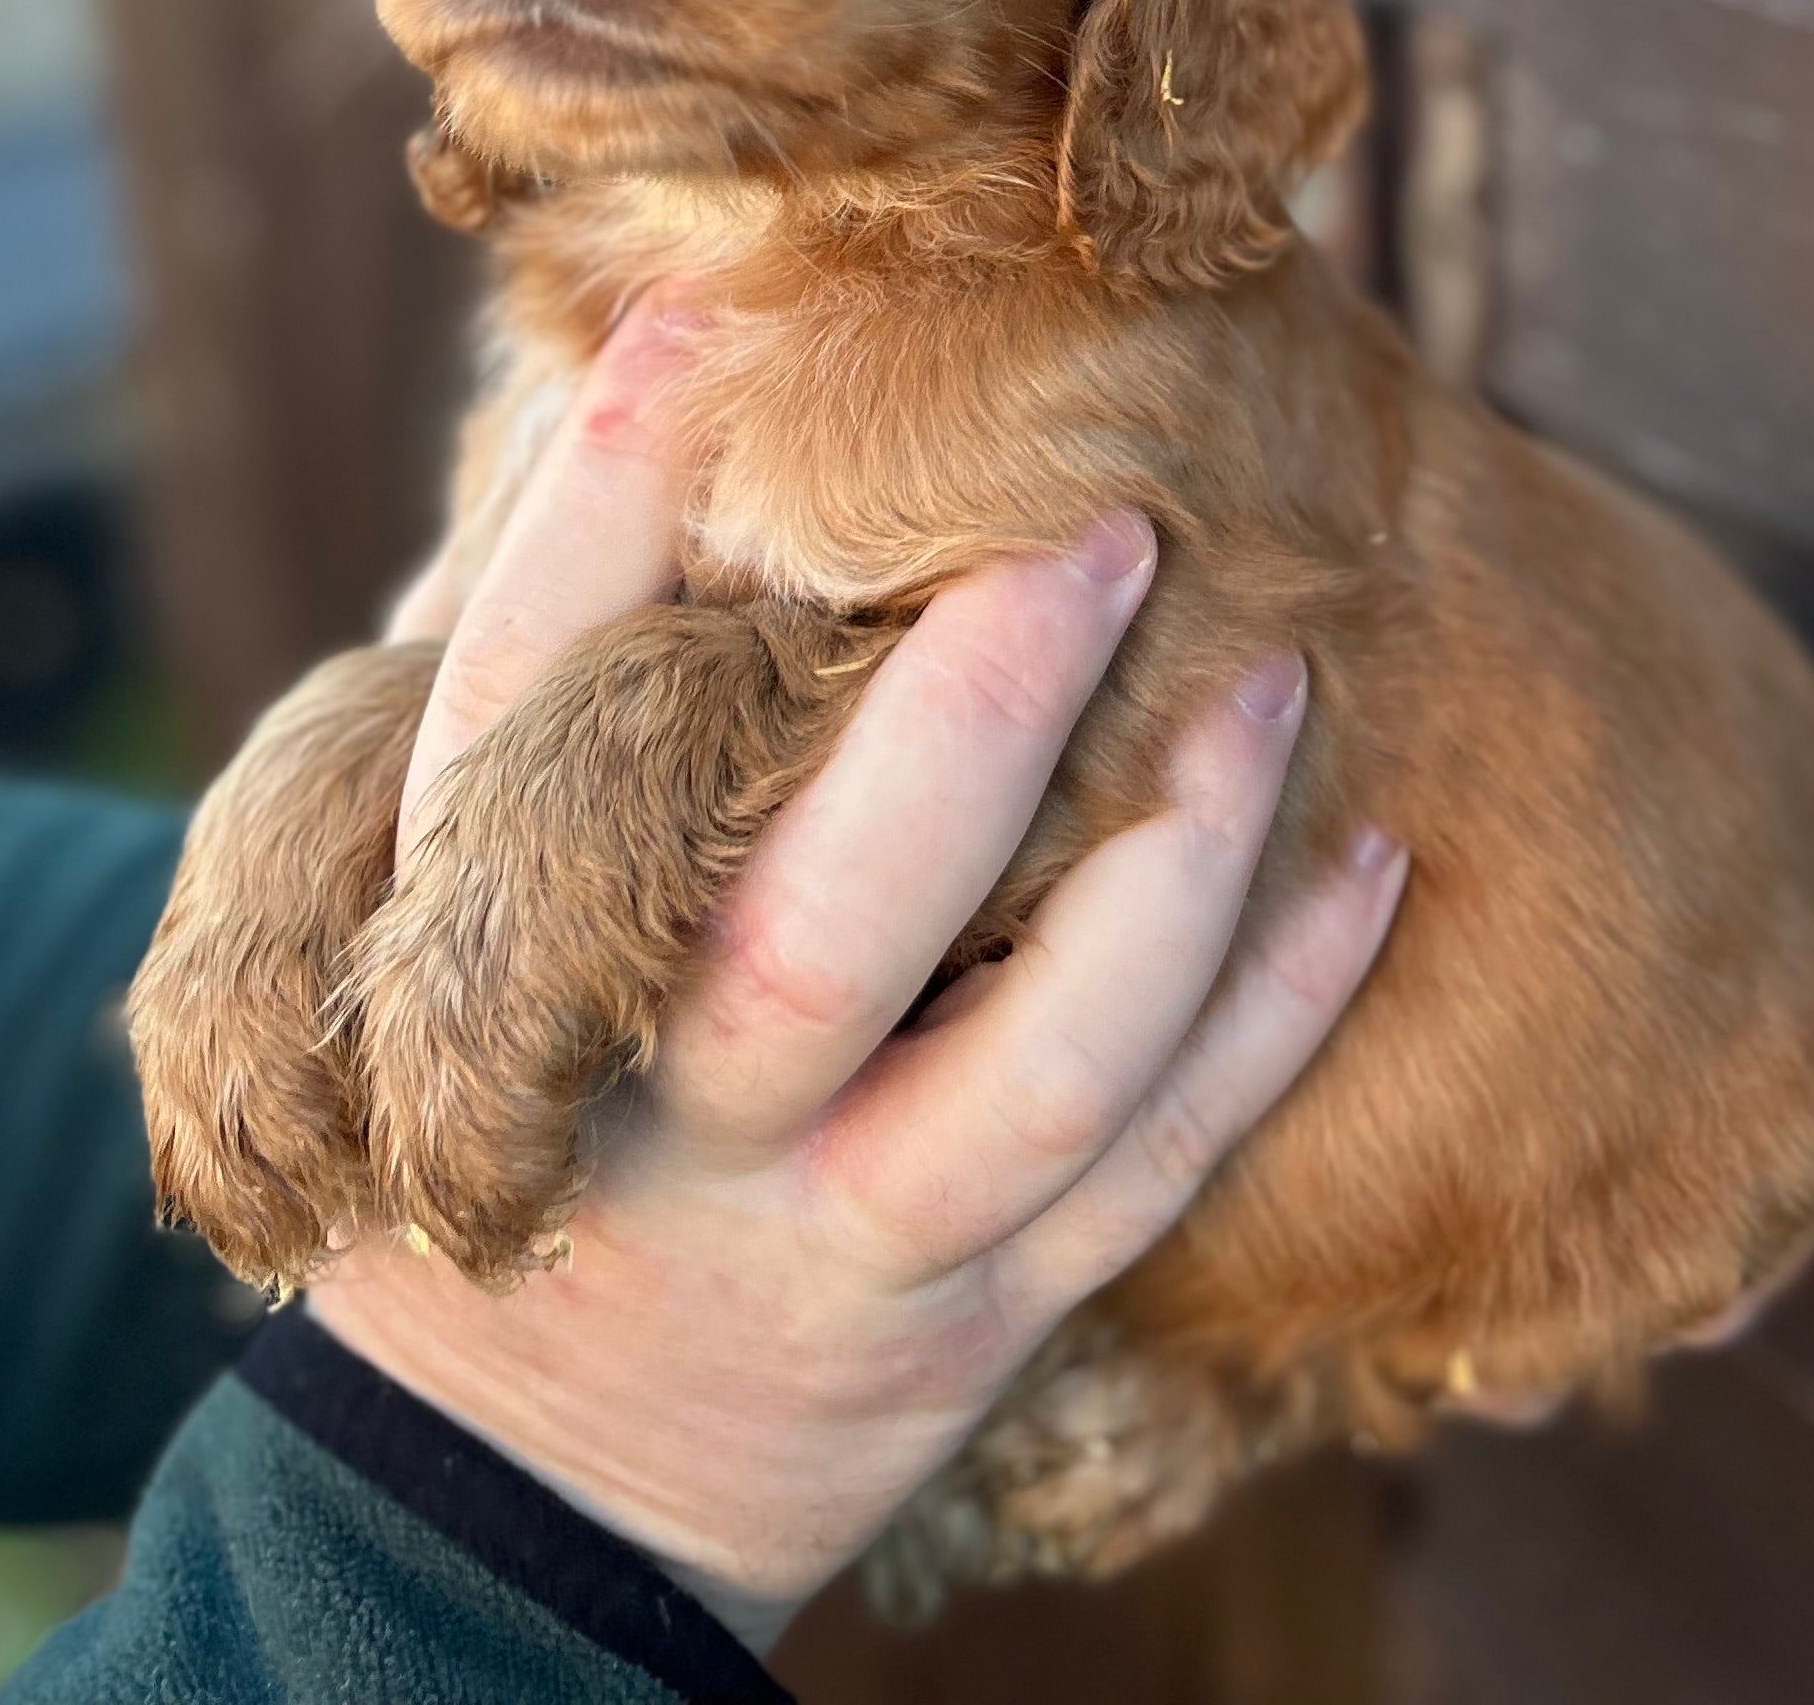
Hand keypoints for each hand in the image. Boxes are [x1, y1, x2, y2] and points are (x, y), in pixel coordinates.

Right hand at [312, 299, 1408, 1649]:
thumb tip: (654, 370)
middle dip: (973, 720)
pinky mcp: (975, 1329)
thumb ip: (550, 679)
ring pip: (1044, 1070)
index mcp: (489, 979)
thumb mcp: (447, 906)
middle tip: (1101, 529)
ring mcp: (836, 1248)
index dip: (616, 507)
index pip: (531, 710)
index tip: (704, 320)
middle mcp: (665, 1122)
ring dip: (1184, 869)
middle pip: (821, 928)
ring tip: (1277, 681)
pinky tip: (1366, 862)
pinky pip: (1159, 1171)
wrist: (515, 1492)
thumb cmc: (510, 1098)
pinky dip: (1279, 1014)